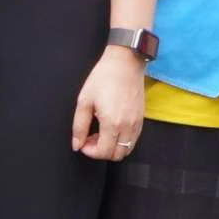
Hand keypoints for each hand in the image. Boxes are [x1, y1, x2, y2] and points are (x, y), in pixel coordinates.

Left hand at [72, 45, 145, 162]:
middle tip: (91, 138)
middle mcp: (128, 126)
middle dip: (101, 151)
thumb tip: (77, 144)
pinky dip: (122, 140)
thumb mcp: (84, 101)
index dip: (90, 152)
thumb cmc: (104, 77)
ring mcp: (137, 123)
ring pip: (127, 149)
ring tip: (101, 133)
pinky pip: (133, 139)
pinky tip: (112, 128)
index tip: (83, 143)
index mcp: (112, 123)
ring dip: (112, 147)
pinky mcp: (141, 118)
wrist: (125, 62)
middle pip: (116, 155)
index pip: (103, 152)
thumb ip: (79, 126)